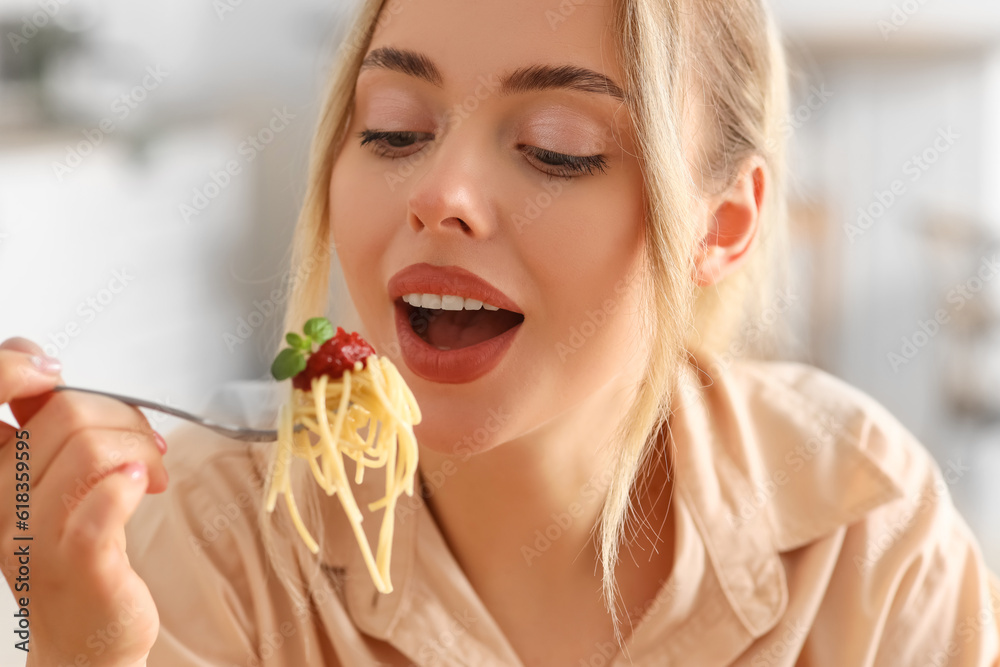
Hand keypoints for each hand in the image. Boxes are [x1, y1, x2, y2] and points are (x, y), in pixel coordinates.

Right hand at [0, 337, 167, 666]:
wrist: (86, 643)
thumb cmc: (79, 557)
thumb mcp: (52, 490)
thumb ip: (49, 437)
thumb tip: (51, 378)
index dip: (18, 363)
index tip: (57, 373)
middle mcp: (3, 504)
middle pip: (65, 414)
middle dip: (123, 417)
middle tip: (149, 447)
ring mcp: (36, 536)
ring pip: (89, 451)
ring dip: (140, 448)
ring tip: (155, 472)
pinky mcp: (79, 564)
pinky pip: (101, 506)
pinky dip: (131, 484)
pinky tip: (147, 486)